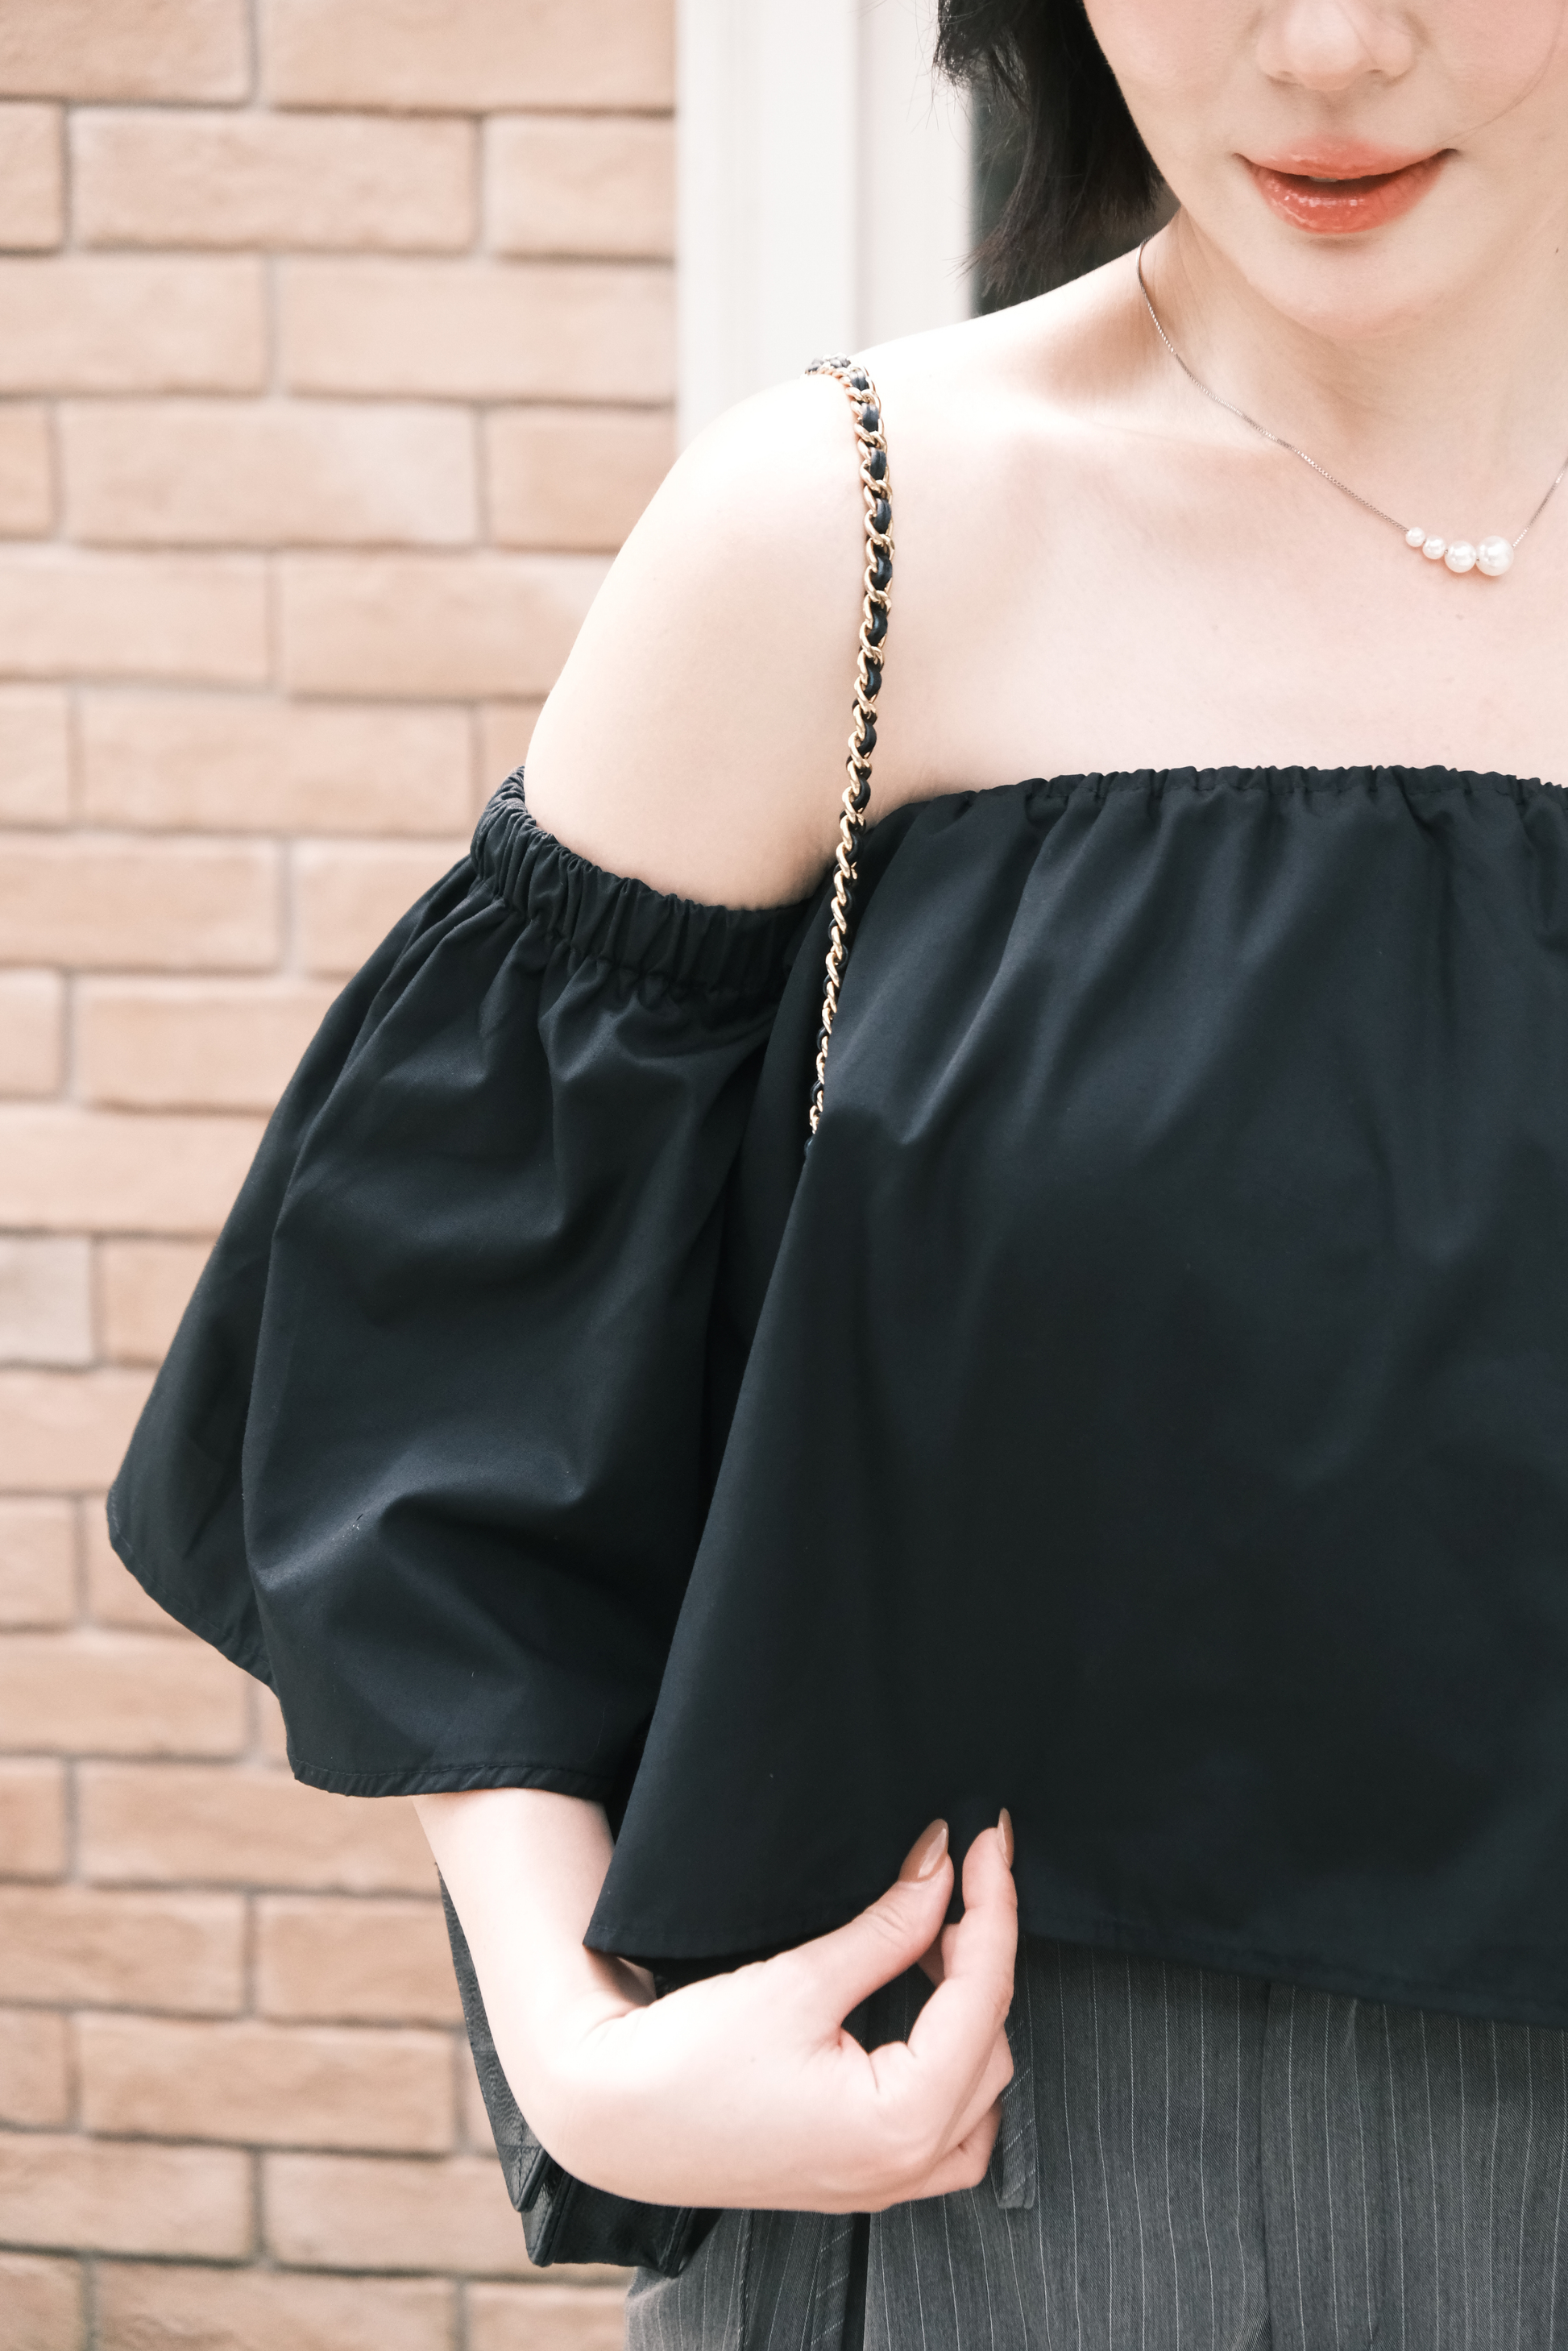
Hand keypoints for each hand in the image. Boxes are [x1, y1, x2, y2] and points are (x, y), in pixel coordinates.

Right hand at [513, 1813, 1017, 2212]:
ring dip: (974, 2013)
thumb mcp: (800, 1982)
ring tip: (937, 1939)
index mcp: (900, 2124)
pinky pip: (952, 2136)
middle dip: (982, 1954)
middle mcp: (906, 2170)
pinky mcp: (862, 2179)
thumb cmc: (691, 2057)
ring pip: (981, 2092)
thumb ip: (888, 1927)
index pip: (982, 1997)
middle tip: (952, 1879)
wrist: (612, 2118)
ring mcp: (885, 2186)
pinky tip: (930, 2017)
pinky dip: (959, 2071)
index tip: (986, 1843)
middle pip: (992, 2043)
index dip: (992, 1909)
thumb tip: (941, 1866)